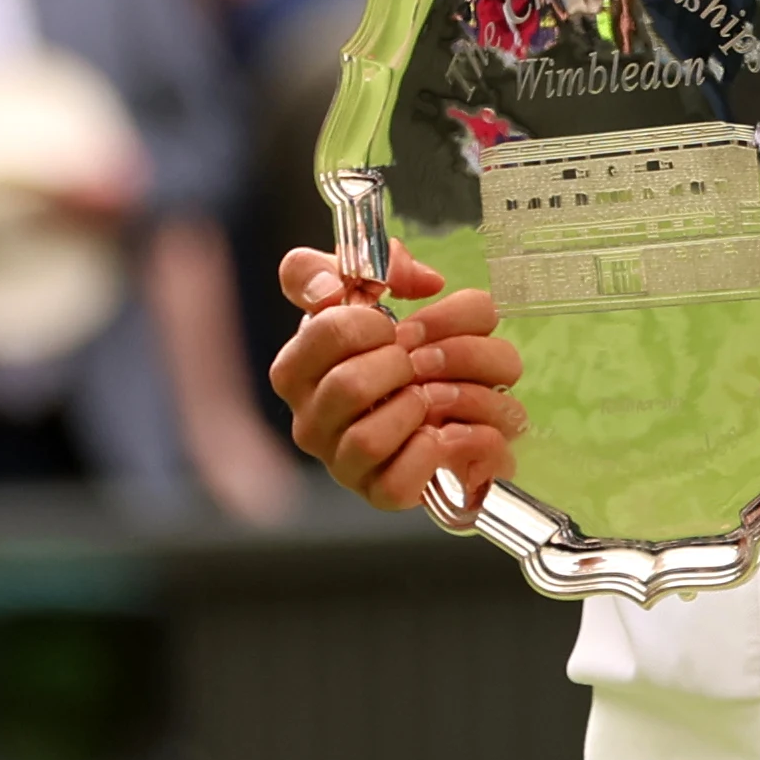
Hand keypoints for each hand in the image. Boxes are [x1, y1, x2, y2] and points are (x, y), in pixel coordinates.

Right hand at [269, 244, 523, 512]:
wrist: (452, 414)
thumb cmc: (410, 352)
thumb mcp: (388, 294)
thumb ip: (383, 265)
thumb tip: (418, 279)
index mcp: (301, 367)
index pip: (321, 330)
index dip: (368, 319)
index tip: (391, 322)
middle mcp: (311, 420)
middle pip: (348, 386)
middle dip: (406, 364)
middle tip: (426, 360)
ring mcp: (342, 462)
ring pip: (370, 439)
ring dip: (426, 406)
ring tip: (445, 394)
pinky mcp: (380, 494)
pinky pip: (399, 484)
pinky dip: (441, 450)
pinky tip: (458, 430)